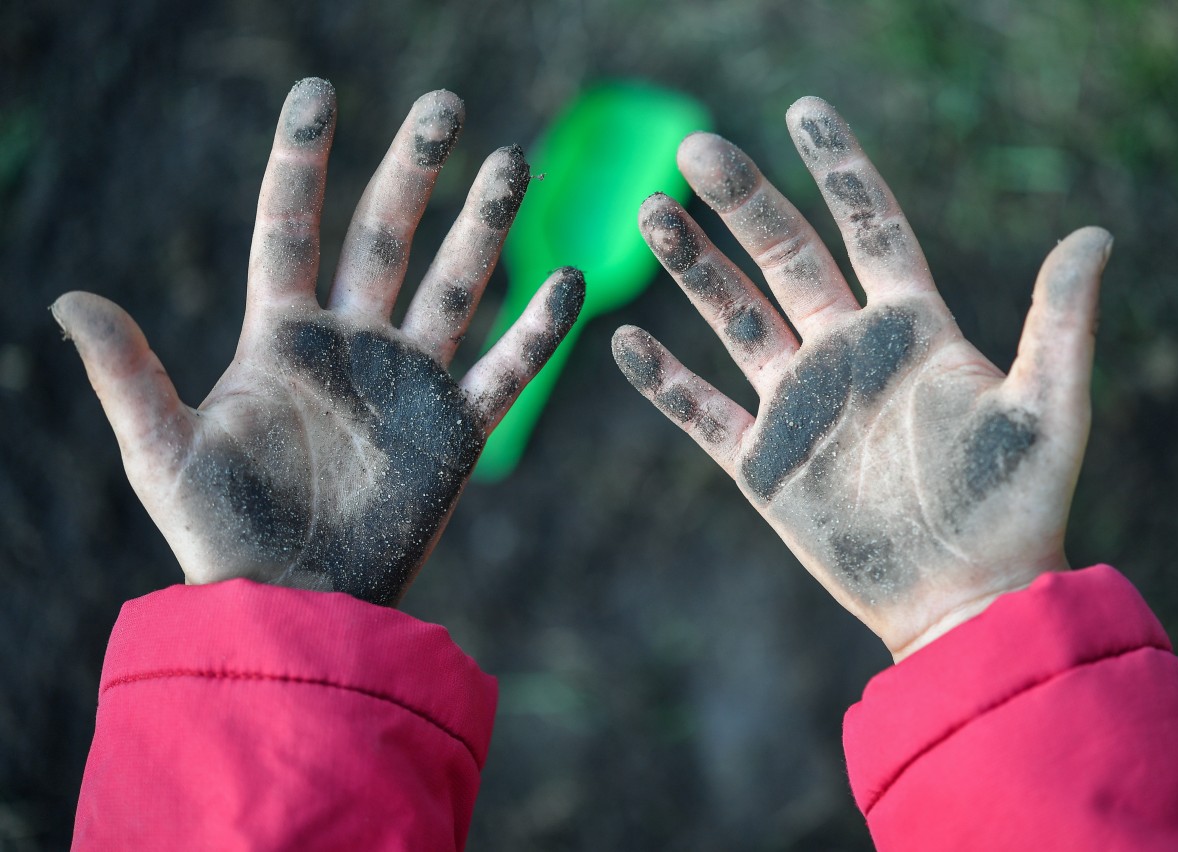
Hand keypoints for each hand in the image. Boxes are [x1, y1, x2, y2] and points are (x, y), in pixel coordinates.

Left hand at [53, 78, 583, 605]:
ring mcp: (409, 381)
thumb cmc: (219, 537)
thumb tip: (69, 297)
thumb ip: (126, 375)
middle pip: (385, 235)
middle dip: (415, 169)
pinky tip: (568, 281)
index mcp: (280, 337)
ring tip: (515, 161)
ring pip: (456, 284)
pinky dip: (537, 329)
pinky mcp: (457, 429)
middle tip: (446, 106)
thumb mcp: (161, 453)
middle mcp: (351, 344)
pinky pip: (507, 369)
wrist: (297, 607)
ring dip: (486, 225)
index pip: (290, 226)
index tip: (320, 93)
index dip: (302, 160)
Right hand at [613, 97, 1110, 658]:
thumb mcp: (1047, 409)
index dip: (838, 169)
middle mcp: (847, 353)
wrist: (964, 599)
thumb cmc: (1015, 507)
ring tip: (653, 213)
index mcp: (911, 329)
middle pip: (785, 258)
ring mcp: (800, 405)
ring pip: (736, 320)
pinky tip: (628, 343)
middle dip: (742, 202)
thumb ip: (1060, 323)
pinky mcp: (764, 464)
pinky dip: (666, 382)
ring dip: (696, 270)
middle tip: (696, 148)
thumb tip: (1097, 235)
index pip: (869, 227)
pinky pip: (703, 412)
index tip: (804, 112)